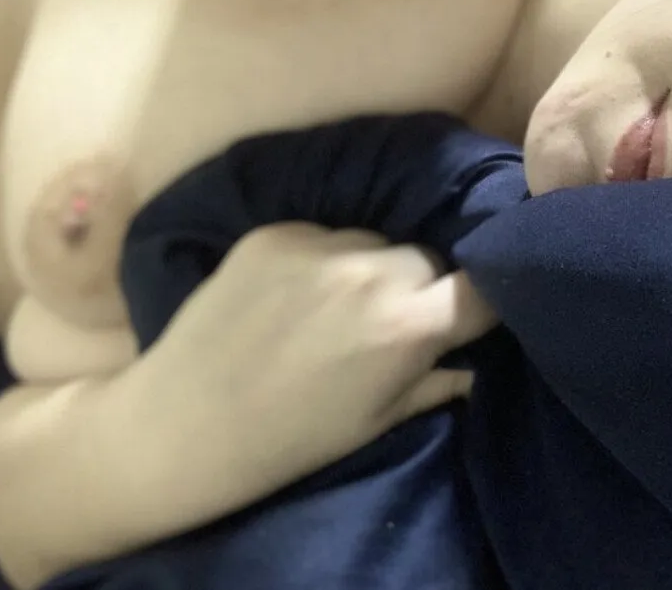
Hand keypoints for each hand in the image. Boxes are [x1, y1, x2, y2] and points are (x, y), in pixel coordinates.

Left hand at [121, 221, 495, 516]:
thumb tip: (474, 358)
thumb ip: (436, 379)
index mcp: (408, 327)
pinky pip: (324, 234)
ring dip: (371, 267)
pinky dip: (322, 259)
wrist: (185, 425)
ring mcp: (319, 245)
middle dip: (423, 284)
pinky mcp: (275, 231)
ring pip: (376, 241)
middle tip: (392, 320)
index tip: (470, 312)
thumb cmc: (293, 439)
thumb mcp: (378, 420)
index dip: (486, 298)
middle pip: (428, 256)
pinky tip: (293, 296)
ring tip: (334, 308)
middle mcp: (371, 272)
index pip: (483, 286)